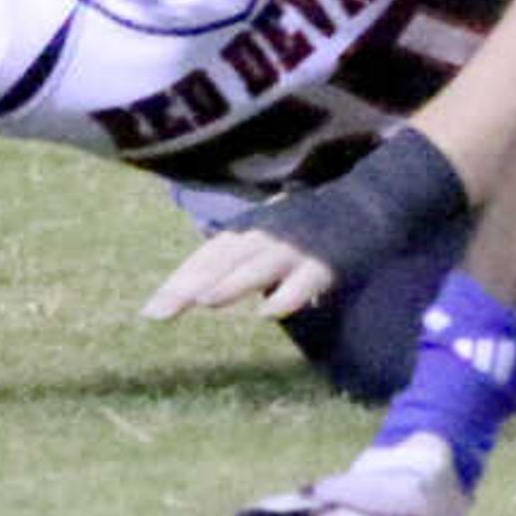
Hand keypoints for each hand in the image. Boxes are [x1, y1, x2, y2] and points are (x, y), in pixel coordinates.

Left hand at [144, 223, 340, 322]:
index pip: (205, 258)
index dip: (178, 282)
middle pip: (222, 261)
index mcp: (248, 230)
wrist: (364, 203)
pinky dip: (287, 295)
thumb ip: (232, 260)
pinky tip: (267, 313)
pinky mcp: (326, 262)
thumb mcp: (264, 235)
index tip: (150, 311)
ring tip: (205, 300)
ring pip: (259, 265)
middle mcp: (266, 235)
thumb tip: (192, 292)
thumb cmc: (304, 228)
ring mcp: (296, 247)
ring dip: (232, 282)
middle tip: (159, 313)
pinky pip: (304, 280)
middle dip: (190, 285)